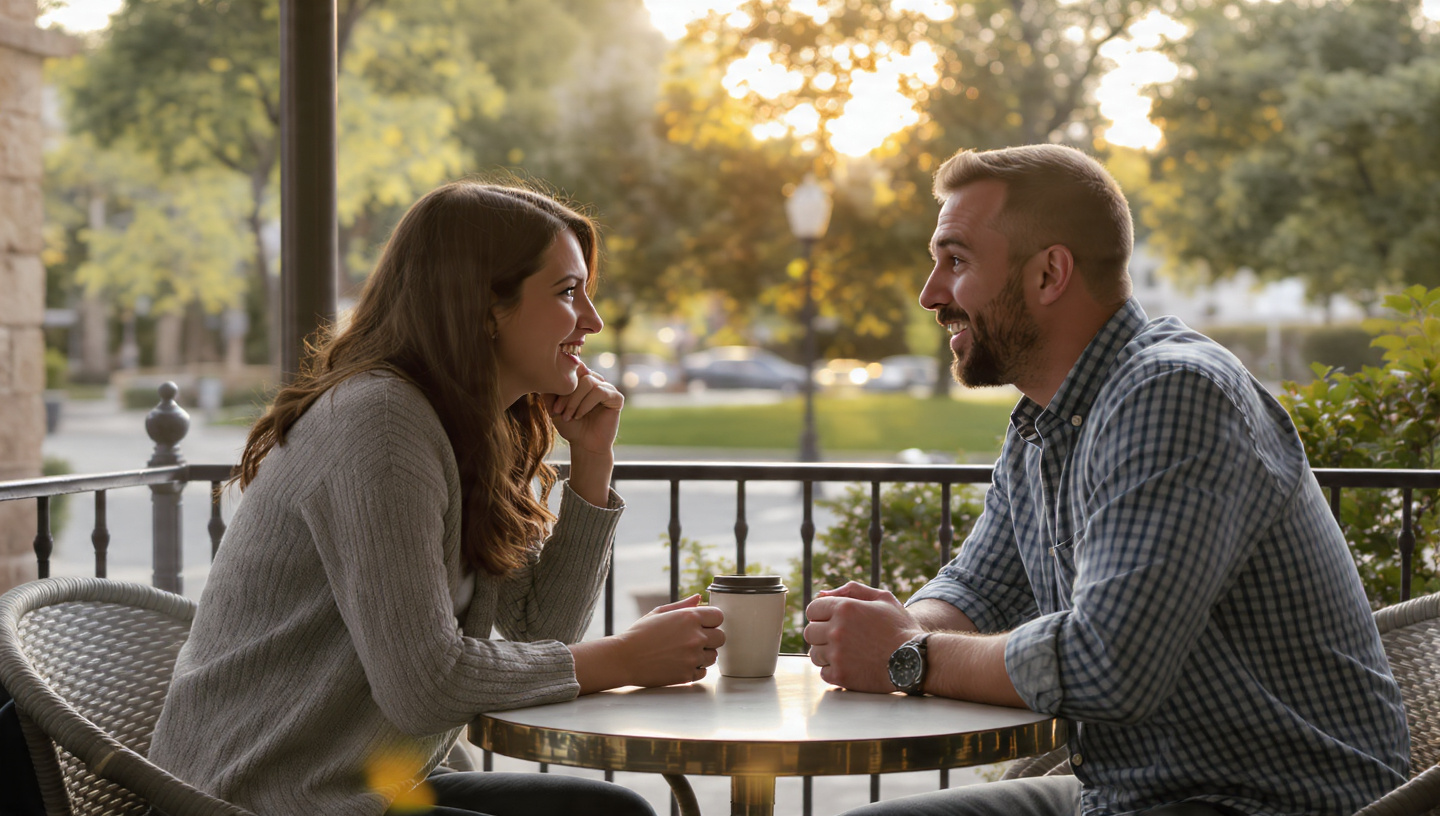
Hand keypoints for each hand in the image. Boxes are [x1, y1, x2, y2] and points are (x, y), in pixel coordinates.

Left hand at [549, 363, 622, 457]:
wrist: (584, 444)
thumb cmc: (570, 425)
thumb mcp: (554, 406)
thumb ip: (550, 390)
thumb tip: (549, 376)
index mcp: (583, 379)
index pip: (573, 369)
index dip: (561, 384)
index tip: (553, 407)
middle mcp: (596, 380)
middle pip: (580, 374)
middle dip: (566, 394)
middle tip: (558, 412)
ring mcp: (608, 388)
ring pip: (589, 382)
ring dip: (575, 400)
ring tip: (569, 416)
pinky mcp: (617, 398)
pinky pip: (600, 392)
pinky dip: (586, 404)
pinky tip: (580, 415)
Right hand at [572, 595, 724, 692]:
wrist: (624, 659)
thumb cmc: (640, 634)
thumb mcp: (659, 613)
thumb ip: (682, 606)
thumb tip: (699, 597)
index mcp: (689, 617)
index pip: (719, 616)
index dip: (711, 621)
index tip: (702, 625)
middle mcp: (695, 637)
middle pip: (721, 637)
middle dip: (711, 638)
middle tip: (693, 641)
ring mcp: (693, 657)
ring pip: (714, 656)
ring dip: (703, 655)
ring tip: (683, 653)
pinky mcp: (688, 675)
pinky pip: (704, 672)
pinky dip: (695, 669)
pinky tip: (680, 664)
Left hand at [804, 582, 921, 692]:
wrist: (916, 659)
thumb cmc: (900, 627)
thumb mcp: (882, 598)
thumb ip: (851, 590)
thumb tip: (822, 594)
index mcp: (844, 608)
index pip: (812, 609)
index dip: (822, 615)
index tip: (832, 621)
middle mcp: (836, 630)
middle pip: (810, 633)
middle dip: (822, 634)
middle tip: (842, 638)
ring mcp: (837, 654)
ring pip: (814, 654)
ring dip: (826, 654)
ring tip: (847, 653)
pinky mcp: (841, 676)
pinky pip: (823, 673)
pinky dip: (833, 671)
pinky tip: (850, 666)